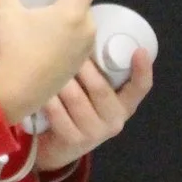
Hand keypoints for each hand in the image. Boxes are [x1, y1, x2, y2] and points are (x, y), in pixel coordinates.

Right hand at [0, 0, 102, 122]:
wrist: (16, 93)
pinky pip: (76, 37)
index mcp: (74, 11)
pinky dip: (64, 30)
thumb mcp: (4, 13)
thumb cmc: (14, 50)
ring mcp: (85, 48)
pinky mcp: (79, 63)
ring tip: (42, 14)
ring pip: (78, 19)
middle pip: (82, 0)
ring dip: (65, 12)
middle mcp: (86, 28)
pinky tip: (44, 36)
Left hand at [31, 49, 153, 171]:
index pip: (140, 88)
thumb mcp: (92, 94)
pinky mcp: (74, 141)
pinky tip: (38, 87)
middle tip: (66, 46)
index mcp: (125, 105)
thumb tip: (84, 33)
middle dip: (82, 66)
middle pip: (100, 88)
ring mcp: (95, 132)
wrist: (58, 148)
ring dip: (61, 79)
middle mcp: (114, 120)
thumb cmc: (76, 111)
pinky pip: (58, 113)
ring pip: (76, 98)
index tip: (139, 50)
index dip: (142, 70)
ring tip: (49, 63)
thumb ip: (96, 73)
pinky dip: (47, 97)